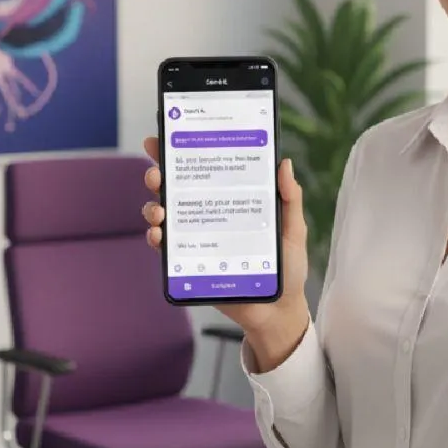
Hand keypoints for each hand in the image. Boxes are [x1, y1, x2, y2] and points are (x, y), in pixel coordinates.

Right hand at [141, 137, 310, 340]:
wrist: (278, 310)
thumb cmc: (287, 268)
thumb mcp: (293, 230)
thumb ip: (290, 199)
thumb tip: (285, 163)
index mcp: (232, 200)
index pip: (205, 170)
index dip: (182, 153)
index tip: (164, 137)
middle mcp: (211, 215)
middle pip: (177, 189)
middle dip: (159, 175)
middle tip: (157, 173)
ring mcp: (198, 238)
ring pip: (165, 215)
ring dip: (154, 207)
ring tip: (160, 209)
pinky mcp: (190, 263)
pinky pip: (166, 248)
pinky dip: (157, 237)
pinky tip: (159, 234)